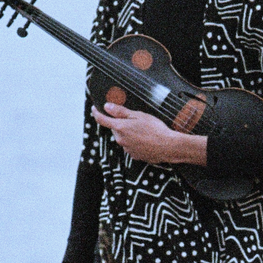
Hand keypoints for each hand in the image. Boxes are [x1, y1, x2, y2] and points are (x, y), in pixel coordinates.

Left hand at [91, 101, 206, 164]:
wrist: (168, 146)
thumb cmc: (155, 129)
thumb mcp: (138, 115)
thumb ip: (121, 111)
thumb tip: (107, 107)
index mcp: (120, 128)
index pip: (102, 120)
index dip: (96, 113)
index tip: (94, 108)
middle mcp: (121, 140)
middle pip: (115, 129)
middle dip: (121, 124)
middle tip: (134, 119)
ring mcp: (127, 149)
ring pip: (124, 138)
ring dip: (129, 133)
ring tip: (144, 130)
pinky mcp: (134, 155)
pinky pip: (131, 146)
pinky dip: (135, 142)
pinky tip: (146, 139)